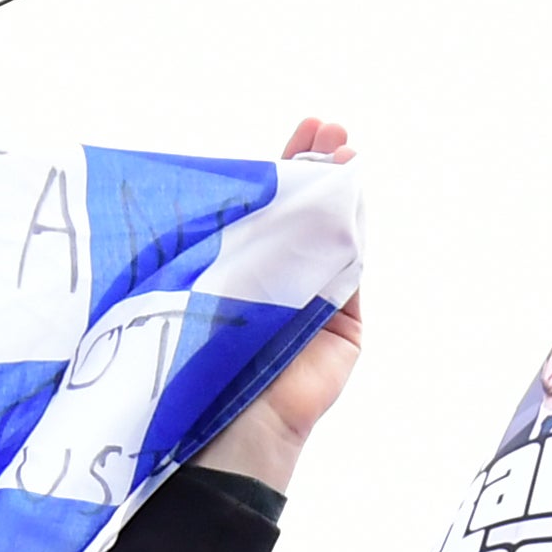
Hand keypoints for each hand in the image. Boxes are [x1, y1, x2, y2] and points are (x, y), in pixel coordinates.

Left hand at [198, 120, 362, 491]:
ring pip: (334, 233)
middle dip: (319, 165)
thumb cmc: (196, 362)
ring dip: (342, 187)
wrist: (233, 425)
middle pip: (306, 213)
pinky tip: (353, 191)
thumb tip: (218, 189)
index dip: (283, 169)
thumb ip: (222, 247)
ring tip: (344, 145)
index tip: (301, 128)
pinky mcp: (346, 324)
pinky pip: (351, 267)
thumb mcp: (203, 287)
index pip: (268, 210)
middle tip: (328, 127)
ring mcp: (317, 301)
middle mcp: (281, 282)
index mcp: (242, 271)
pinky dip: (354, 229)